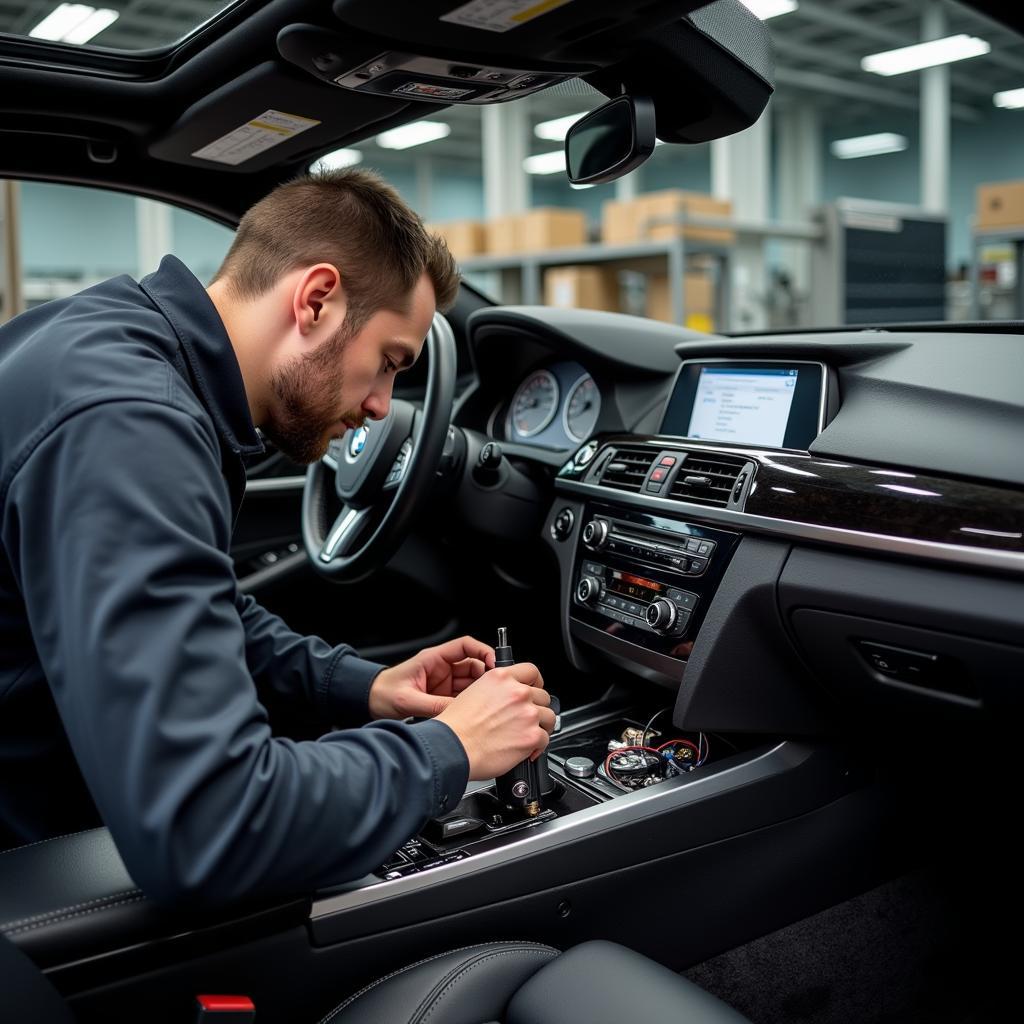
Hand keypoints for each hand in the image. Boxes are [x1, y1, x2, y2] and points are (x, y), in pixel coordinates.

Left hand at [368, 635, 494, 720]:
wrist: (368, 702)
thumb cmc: (383, 693)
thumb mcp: (408, 700)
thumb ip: (433, 706)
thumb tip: (458, 712)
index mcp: (434, 659)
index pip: (466, 646)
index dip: (483, 652)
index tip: (495, 664)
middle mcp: (442, 668)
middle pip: (474, 666)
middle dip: (485, 676)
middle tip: (493, 690)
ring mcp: (444, 683)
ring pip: (471, 683)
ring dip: (479, 692)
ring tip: (485, 704)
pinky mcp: (443, 697)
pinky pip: (463, 698)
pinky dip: (471, 704)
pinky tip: (474, 712)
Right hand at [435, 663, 555, 779]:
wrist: (452, 748)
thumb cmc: (456, 727)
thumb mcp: (473, 692)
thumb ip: (496, 691)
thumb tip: (507, 699)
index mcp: (501, 678)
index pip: (531, 671)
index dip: (535, 682)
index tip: (535, 690)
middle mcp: (517, 692)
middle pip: (543, 696)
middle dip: (537, 708)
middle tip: (526, 719)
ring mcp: (527, 713)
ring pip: (549, 717)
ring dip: (541, 726)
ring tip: (528, 735)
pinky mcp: (532, 736)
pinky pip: (546, 739)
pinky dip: (538, 747)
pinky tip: (526, 750)